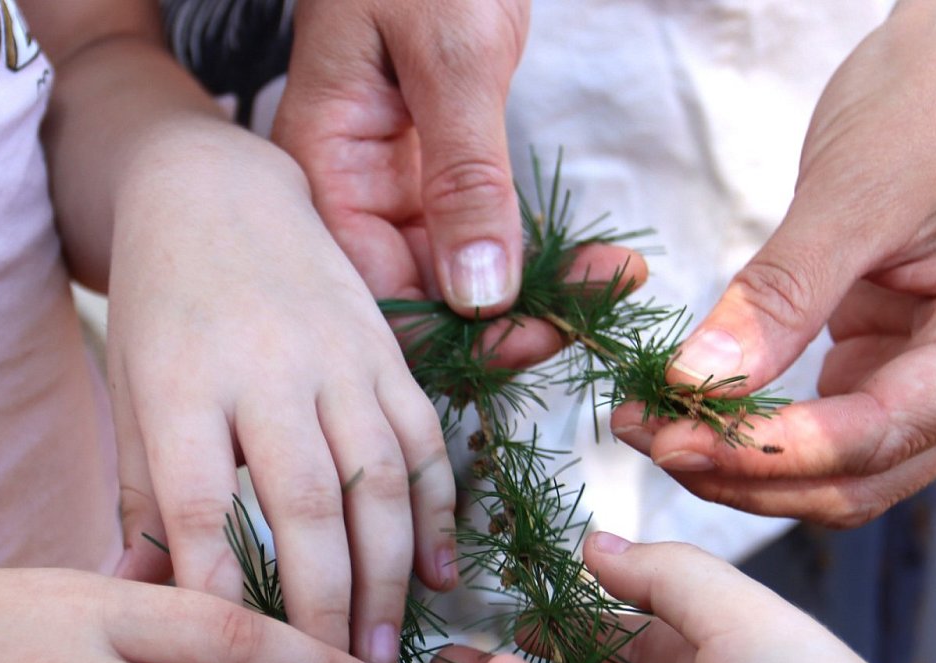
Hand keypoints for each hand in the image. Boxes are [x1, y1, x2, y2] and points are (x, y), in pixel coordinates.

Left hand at [108, 125, 456, 662]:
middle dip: (323, 607)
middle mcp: (264, 370)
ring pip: (378, 480)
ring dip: (387, 576)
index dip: (219, 595)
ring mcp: (336, 358)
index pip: (198, 507)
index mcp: (180, 386)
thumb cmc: (162, 311)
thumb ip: (141, 501)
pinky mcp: (385, 351)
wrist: (217, 195)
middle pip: (305, 506)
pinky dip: (436, 511)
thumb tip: (135, 604)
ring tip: (381, 654)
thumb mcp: (131, 396)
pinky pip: (423, 439)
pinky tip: (435, 574)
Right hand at [273, 0, 650, 367]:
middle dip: (507, 324)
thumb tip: (479, 293)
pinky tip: (594, 260)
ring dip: (538, 295)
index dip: (452, 336)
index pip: (372, 298)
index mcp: (323, 172)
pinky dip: (540, 259)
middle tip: (590, 311)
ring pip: (458, 285)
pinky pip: (482, 246)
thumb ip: (464, 173)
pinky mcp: (433, 184)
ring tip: (611, 279)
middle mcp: (349, 200)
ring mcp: (391, 195)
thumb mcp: (451, 53)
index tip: (537, 333)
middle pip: (417, 306)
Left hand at [610, 0, 935, 526]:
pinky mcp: (888, 367)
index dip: (776, 453)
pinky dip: (756, 433)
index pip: (883, 433)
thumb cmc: (931, 106)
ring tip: (653, 430)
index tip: (678, 440)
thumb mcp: (852, 192)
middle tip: (650, 440)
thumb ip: (778, 295)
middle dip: (749, 473)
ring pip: (838, 471)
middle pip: (860, 476)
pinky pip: (821, 429)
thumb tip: (694, 381)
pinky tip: (690, 411)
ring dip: (745, 466)